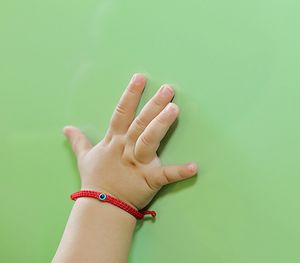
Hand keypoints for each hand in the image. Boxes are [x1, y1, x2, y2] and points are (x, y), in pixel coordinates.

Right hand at [63, 73, 197, 209]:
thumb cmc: (96, 181)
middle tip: (168, 89)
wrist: (101, 207)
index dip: (130, 95)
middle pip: (140, 123)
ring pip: (149, 140)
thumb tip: (66, 127)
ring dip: (161, 125)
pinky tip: (194, 166)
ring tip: (174, 109)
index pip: (121, 113)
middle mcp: (126, 148)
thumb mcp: (85, 158)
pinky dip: (179, 172)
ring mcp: (138, 164)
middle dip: (153, 105)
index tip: (140, 78)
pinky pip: (165, 175)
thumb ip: (79, 141)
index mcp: (114, 141)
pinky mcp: (149, 180)